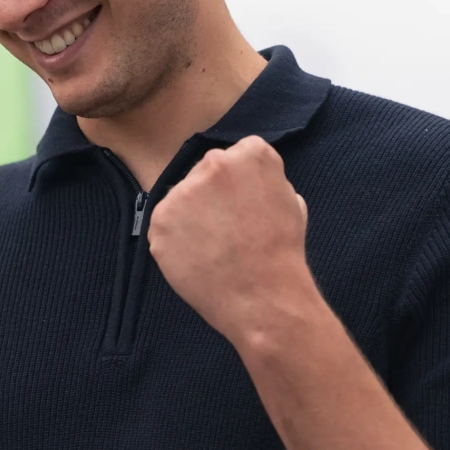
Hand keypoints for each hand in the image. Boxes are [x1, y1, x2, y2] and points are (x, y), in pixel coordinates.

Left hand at [147, 135, 320, 345]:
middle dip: (211, 196)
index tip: (243, 205)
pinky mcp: (159, 219)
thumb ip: (265, 180)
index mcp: (250, 153)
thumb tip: (250, 181)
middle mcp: (213, 163)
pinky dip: (175, 241)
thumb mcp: (290, 199)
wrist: (262, 296)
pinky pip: (164, 225)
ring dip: (191, 217)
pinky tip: (196, 257)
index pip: (236, 156)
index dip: (239, 184)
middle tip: (226, 228)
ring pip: (181, 198)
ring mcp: (182, 191)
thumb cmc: (281, 252)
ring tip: (212, 246)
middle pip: (204, 173)